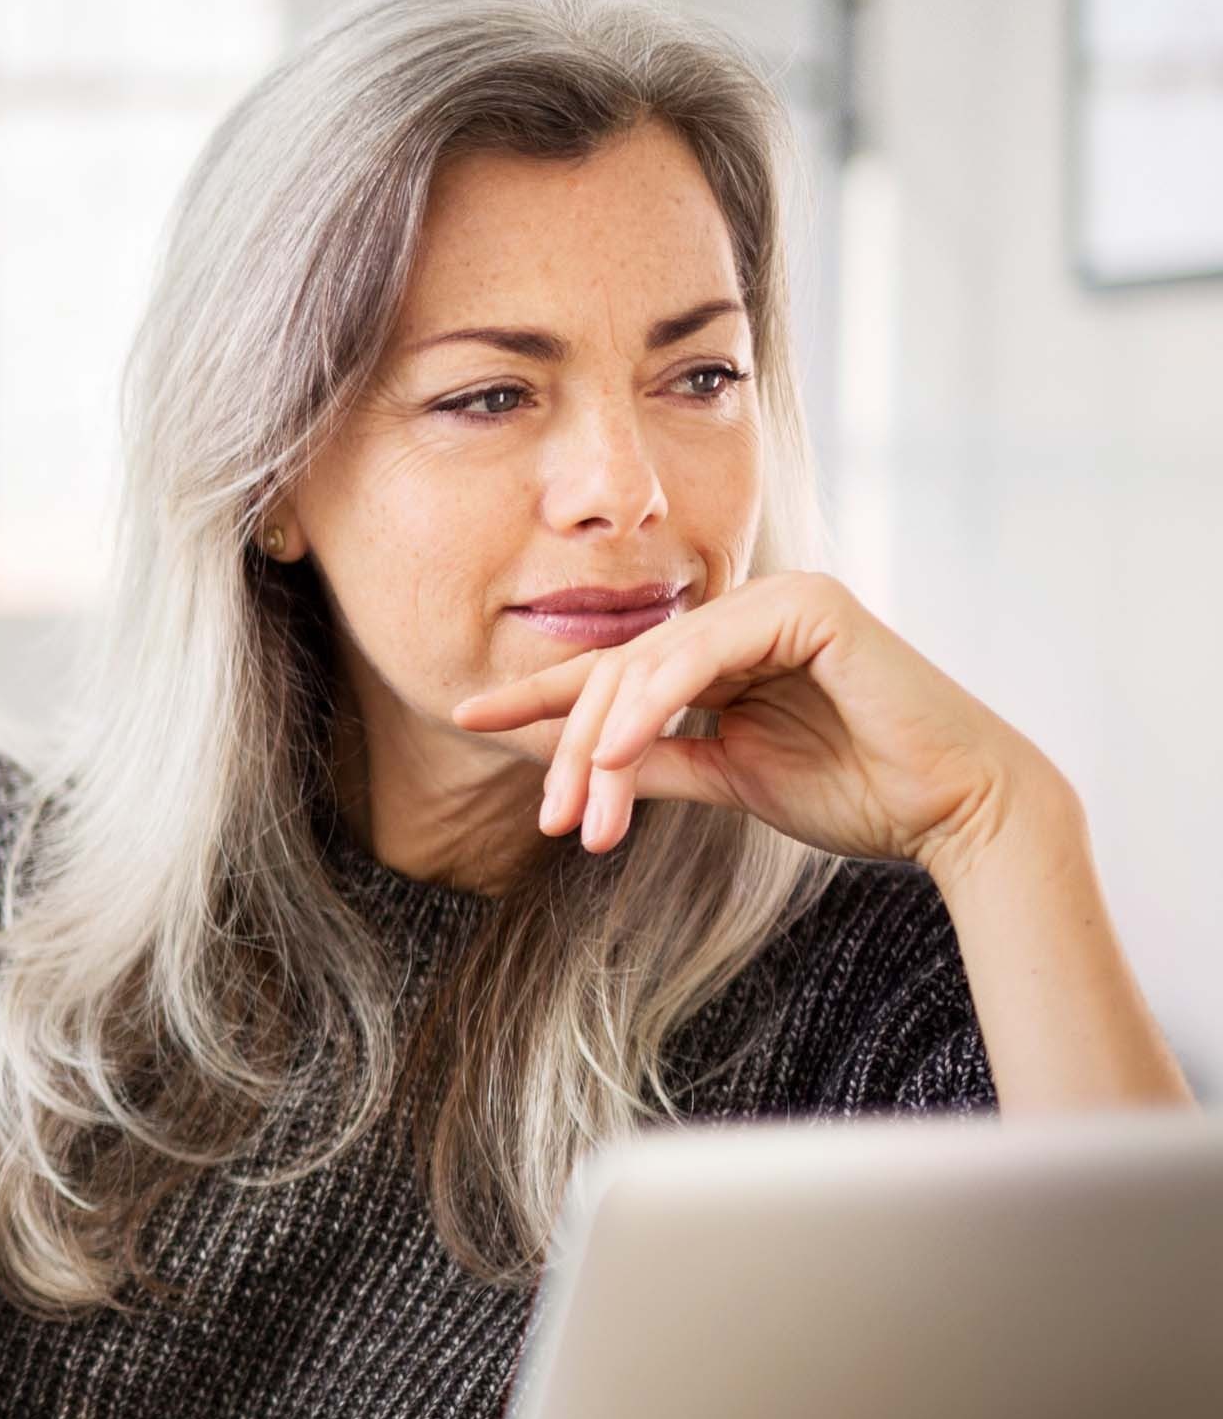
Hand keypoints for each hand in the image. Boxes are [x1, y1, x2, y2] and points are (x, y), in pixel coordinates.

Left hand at [449, 571, 1057, 875]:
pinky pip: (699, 654)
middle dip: (568, 747)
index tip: (467, 718)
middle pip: (621, 670)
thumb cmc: (856, 791)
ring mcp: (779, 599)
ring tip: (575, 813)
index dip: (539, 696)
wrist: (950, 811)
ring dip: (599, 744)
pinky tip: (611, 754)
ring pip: (648, 665)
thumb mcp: (727, 776)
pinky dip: (648, 705)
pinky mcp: (808, 605)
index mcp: (731, 646)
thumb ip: (654, 760)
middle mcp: (749, 610)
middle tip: (548, 820)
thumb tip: (576, 765)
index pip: (617, 669)